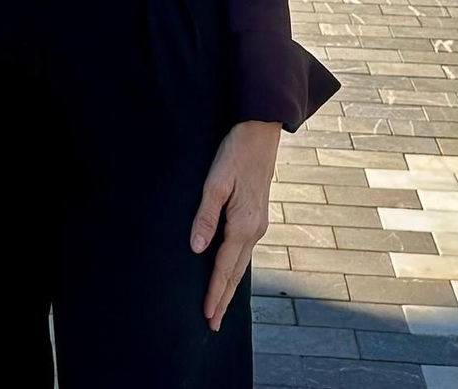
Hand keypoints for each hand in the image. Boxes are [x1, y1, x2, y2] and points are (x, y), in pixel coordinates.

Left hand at [189, 119, 280, 330]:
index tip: (207, 317)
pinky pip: (245, 251)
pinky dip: (237, 268)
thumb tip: (196, 249)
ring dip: (231, 286)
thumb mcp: (216, 181)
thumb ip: (206, 215)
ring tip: (220, 306)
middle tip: (213, 325)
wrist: (261, 131)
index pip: (225, 268)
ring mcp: (259, 224)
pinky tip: (231, 272)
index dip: (214, 293)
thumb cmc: (236, 152)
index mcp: (244, 225)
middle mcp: (255, 230)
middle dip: (224, 299)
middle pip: (236, 272)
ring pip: (242, 263)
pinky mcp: (257, 216)